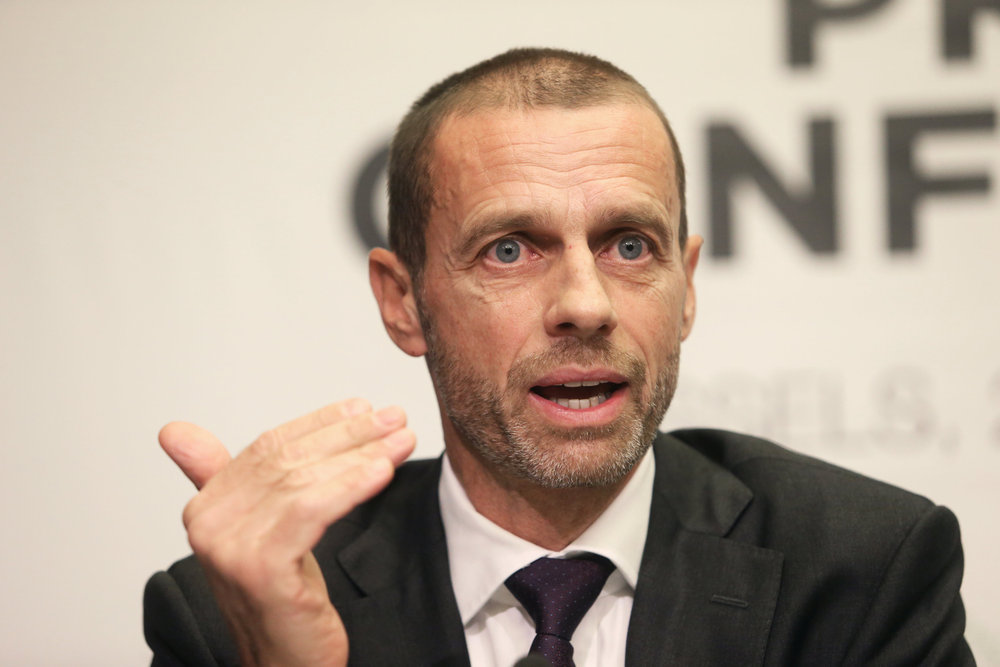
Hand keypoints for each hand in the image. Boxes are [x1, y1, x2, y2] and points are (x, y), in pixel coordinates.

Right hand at [159, 399, 415, 666]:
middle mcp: (209, 525)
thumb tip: (176, 432)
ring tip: (401, 442)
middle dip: (349, 435)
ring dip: (361, 455)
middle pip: (289, 460)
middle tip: (394, 420)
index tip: (363, 408)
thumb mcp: (258, 531)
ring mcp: (231, 548)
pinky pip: (312, 510)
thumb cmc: (282, 600)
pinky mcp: (261, 570)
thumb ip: (227, 479)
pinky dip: (351, 487)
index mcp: (206, 508)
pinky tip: (382, 473)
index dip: (319, 423)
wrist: (285, 666)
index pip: (268, 447)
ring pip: (304, 481)